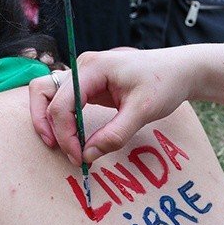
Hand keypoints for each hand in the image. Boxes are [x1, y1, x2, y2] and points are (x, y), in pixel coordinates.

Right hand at [29, 47, 189, 166]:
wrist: (179, 70)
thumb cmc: (164, 83)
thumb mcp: (143, 111)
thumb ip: (115, 134)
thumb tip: (87, 156)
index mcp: (92, 68)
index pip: (62, 103)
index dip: (65, 134)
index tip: (79, 157)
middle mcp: (82, 67)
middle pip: (43, 93)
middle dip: (49, 126)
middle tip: (65, 152)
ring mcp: (82, 74)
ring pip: (47, 93)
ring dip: (47, 119)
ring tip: (60, 145)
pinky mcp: (87, 84)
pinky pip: (62, 99)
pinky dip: (60, 118)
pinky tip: (71, 136)